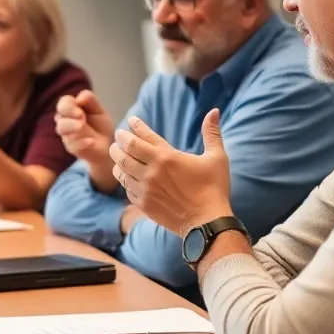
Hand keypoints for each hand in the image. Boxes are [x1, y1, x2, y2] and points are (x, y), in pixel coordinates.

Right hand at [55, 90, 114, 161]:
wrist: (107, 145)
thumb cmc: (99, 125)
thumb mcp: (98, 110)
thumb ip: (90, 100)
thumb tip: (78, 98)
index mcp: (71, 109)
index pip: (64, 102)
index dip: (69, 105)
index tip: (81, 110)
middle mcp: (65, 121)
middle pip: (59, 115)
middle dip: (69, 113)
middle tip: (81, 117)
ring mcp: (66, 135)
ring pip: (61, 128)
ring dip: (72, 125)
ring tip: (82, 126)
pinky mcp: (72, 148)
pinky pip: (72, 145)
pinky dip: (81, 142)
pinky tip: (91, 141)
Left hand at [110, 109, 232, 235]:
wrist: (207, 222)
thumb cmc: (214, 188)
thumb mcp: (217, 158)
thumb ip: (212, 133)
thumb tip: (214, 111)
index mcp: (167, 157)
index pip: (143, 136)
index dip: (135, 126)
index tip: (131, 121)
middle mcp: (151, 171)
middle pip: (124, 151)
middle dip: (119, 141)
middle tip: (118, 137)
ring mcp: (145, 189)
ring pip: (121, 170)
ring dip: (117, 160)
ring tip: (116, 154)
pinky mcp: (143, 204)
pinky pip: (126, 188)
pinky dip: (124, 179)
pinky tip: (125, 176)